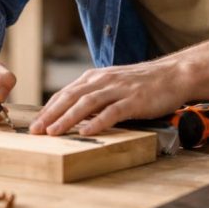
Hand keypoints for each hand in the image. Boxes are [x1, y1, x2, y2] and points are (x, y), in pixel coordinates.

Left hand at [30, 61, 185, 135]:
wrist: (173, 74)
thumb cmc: (142, 83)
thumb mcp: (113, 85)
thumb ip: (95, 96)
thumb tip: (74, 115)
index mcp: (95, 77)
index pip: (65, 93)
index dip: (48, 108)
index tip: (34, 124)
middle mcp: (103, 80)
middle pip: (71, 97)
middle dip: (50, 114)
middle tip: (35, 130)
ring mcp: (118, 89)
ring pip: (87, 103)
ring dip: (67, 118)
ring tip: (54, 133)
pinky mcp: (134, 100)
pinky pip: (112, 112)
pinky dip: (97, 122)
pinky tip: (86, 132)